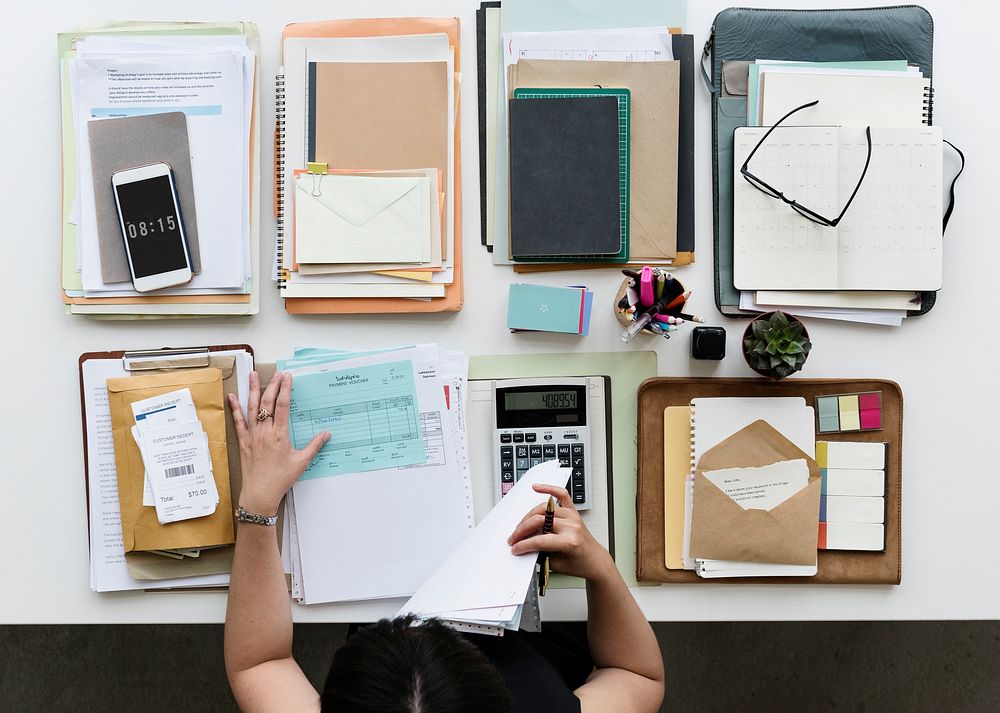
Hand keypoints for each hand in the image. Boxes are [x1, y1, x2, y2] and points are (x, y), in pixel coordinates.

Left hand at [227, 370, 328, 514]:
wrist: (260, 493)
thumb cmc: (280, 479)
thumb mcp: (301, 462)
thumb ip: (314, 446)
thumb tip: (326, 434)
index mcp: (280, 434)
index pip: (283, 405)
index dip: (285, 389)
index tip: (288, 377)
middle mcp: (265, 431)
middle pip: (267, 402)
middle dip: (273, 385)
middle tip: (277, 373)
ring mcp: (252, 435)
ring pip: (251, 407)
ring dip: (252, 389)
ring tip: (252, 375)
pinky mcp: (243, 441)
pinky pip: (238, 421)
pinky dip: (234, 408)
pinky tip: (232, 397)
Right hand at [507, 484, 613, 582]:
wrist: (595, 561)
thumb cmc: (579, 564)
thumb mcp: (556, 564)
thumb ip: (539, 553)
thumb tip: (523, 543)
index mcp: (569, 541)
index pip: (540, 540)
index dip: (524, 545)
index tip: (515, 548)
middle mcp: (571, 526)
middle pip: (539, 521)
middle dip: (522, 530)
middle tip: (514, 538)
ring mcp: (572, 516)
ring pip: (544, 509)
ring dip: (528, 517)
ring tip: (522, 526)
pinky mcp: (573, 511)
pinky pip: (561, 495)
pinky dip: (548, 489)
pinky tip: (537, 488)